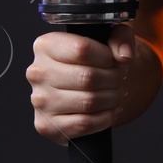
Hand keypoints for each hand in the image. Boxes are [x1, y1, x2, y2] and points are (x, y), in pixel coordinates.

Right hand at [25, 23, 136, 145]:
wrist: (87, 88)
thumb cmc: (97, 59)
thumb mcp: (110, 36)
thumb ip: (121, 37)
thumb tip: (124, 56)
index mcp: (46, 45)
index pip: (82, 49)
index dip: (107, 57)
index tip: (113, 61)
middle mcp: (37, 73)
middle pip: (87, 77)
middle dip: (113, 80)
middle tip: (119, 80)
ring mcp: (40, 101)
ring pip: (88, 102)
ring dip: (111, 99)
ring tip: (114, 93)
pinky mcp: (46, 125)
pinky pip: (84, 123)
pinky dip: (104, 118)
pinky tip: (108, 110)